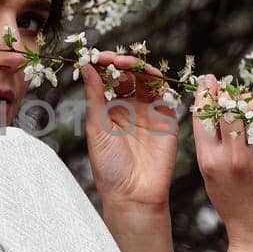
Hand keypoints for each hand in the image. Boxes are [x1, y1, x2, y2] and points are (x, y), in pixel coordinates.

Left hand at [81, 53, 177, 213]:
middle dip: (120, 63)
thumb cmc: (109, 166)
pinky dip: (156, 79)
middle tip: (111, 58)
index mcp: (109, 109)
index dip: (103, 65)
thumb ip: (94, 96)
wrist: (133, 194)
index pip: (108, 79)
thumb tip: (86, 66)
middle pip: (128, 75)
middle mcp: (130, 107)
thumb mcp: (96, 128)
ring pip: (146, 80)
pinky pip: (164, 93)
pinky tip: (145, 74)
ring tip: (125, 63)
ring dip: (137, 67)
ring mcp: (149, 111)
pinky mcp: (167, 118)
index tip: (94, 57)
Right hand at [192, 73, 252, 248]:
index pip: (204, 115)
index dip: (207, 92)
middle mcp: (233, 159)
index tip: (210, 80)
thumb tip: (215, 105)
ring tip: (252, 102)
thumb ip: (211, 146)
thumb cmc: (235, 204)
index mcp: (209, 162)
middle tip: (233, 89)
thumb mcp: (212, 177)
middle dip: (230, 93)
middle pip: (229, 108)